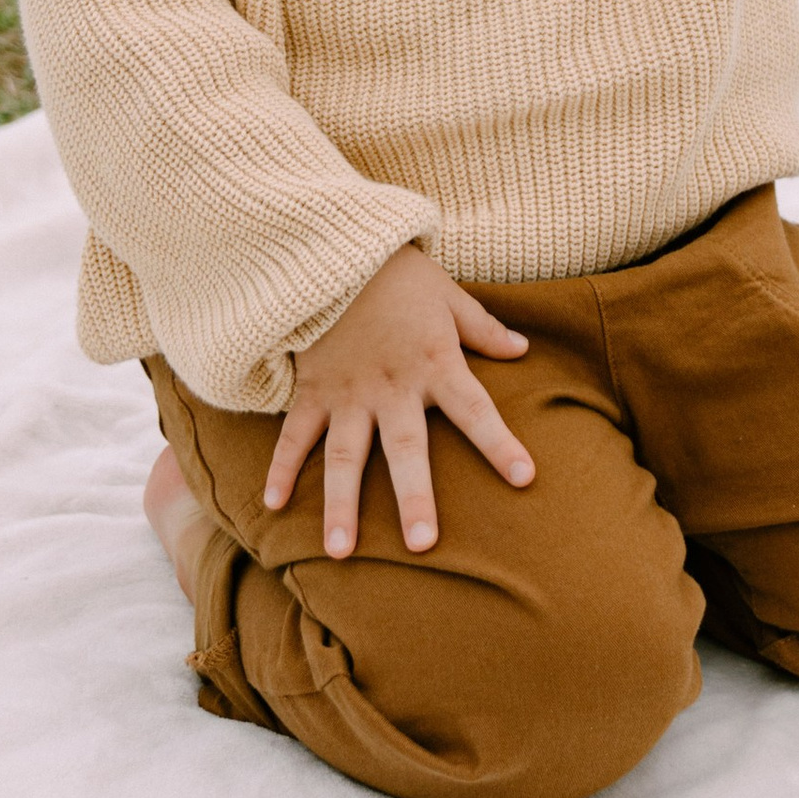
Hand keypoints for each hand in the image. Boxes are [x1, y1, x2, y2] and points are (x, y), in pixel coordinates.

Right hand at [264, 246, 532, 556]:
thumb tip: (523, 350)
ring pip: (343, 456)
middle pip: (406, 449)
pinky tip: (272, 506)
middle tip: (421, 545)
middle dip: (414, 497)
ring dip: (341, 504)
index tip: (525, 478)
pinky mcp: (311, 388)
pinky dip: (280, 469)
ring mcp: (347, 392)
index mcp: (435, 363)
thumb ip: (484, 329)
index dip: (500, 443)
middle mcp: (392, 386)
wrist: (335, 245)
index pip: (476, 410)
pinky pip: (293, 435)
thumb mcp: (449, 295)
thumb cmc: (398, 272)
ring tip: (339, 552)